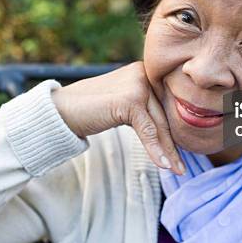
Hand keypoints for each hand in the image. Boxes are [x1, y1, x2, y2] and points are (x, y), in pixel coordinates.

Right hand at [51, 61, 184, 174]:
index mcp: (144, 71)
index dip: (172, 131)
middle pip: (163, 115)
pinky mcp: (130, 99)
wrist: (60, 110)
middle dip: (172, 143)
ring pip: (158, 123)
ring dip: (168, 150)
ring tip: (176, 170)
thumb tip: (168, 132)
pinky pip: (148, 130)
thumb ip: (143, 109)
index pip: (164, 105)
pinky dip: (155, 149)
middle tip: (181, 167)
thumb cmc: (90, 110)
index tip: (180, 153)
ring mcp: (137, 84)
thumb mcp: (122, 105)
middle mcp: (143, 73)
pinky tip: (163, 165)